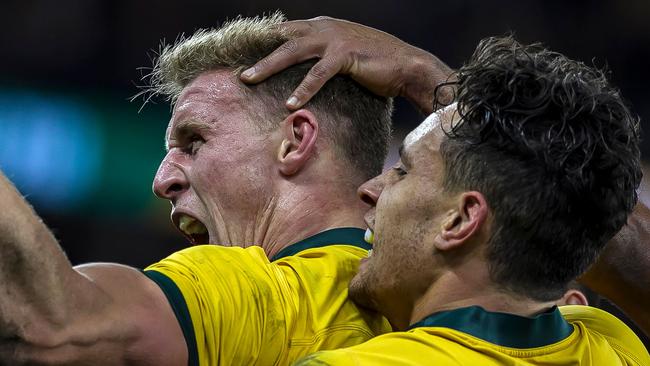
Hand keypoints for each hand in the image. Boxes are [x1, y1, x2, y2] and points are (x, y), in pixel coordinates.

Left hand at [240, 16, 454, 113]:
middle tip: (236, 68)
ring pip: (293, 51)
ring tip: (249, 79)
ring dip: (269, 65)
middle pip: (282, 38)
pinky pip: (318, 73)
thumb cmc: (376, 65)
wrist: (407, 65)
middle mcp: (325, 27)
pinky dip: (304, 88)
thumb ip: (322, 58)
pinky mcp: (345, 54)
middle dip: (257, 51)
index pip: (286, 31)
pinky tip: (291, 103)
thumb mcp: (344, 55)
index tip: (242, 55)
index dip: (263, 42)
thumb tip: (302, 72)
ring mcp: (334, 38)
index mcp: (323, 26)